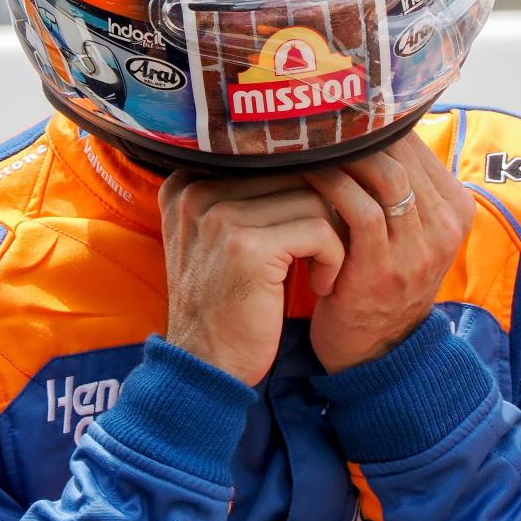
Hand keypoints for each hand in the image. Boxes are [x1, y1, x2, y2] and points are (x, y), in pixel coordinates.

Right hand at [159, 171, 344, 386]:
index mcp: (186, 181)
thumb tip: (316, 153)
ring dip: (332, 238)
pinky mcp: (246, 247)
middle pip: (294, 172)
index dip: (299, 191)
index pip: (268, 157)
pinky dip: (334, 258)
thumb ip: (247, 194)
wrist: (205, 367)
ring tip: (320, 272)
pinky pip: (320, 230)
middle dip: (320, 213)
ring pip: (313, 198)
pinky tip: (321, 285)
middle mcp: (195, 190)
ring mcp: (218, 216)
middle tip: (322, 253)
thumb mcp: (221, 238)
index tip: (301, 233)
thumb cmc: (225, 302)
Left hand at [304, 132, 474, 373]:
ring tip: (309, 140)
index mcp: (456, 207)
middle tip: (315, 113)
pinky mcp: (383, 269)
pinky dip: (331, 185)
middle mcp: (445, 226)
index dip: (374, 120)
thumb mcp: (405, 226)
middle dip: (357, 131)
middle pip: (403, 154)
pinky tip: (305, 174)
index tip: (335, 107)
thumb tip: (366, 116)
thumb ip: (397, 180)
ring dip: (343, 154)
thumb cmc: (378, 270)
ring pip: (386, 175)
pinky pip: (359, 210)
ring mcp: (418, 250)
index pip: (416, 143)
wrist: (373, 348)